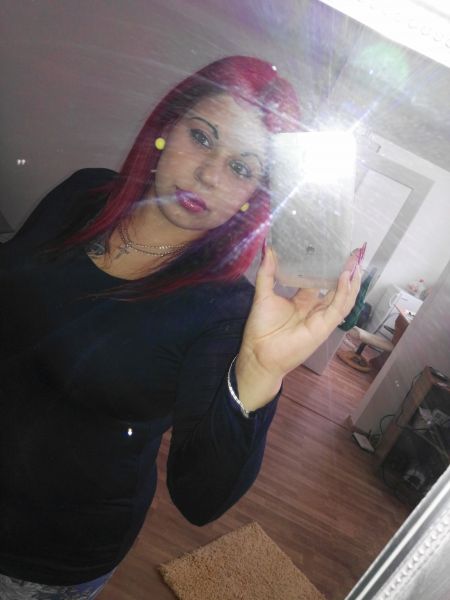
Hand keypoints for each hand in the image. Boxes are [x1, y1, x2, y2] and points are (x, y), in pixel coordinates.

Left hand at [235, 246, 361, 409]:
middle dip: (345, 271)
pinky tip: (346, 276)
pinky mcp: (325, 326)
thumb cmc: (261, 327)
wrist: (260, 353)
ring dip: (351, 280)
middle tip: (352, 253)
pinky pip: (339, 308)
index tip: (332, 250)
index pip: (319, 280)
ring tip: (356, 261)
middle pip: (336, 287)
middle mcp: (315, 308)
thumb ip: (268, 272)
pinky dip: (345, 292)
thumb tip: (268, 249)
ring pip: (344, 297)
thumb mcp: (263, 294)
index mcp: (302, 300)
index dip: (327, 267)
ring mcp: (322, 317)